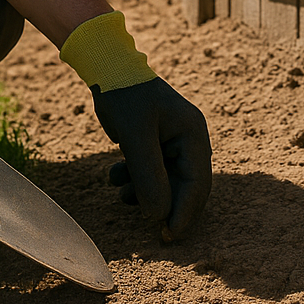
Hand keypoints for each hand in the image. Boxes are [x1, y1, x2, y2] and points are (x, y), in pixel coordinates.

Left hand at [91, 77, 211, 238]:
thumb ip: (149, 176)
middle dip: (166, 207)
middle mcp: (188, 139)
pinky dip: (136, 179)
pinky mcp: (155, 142)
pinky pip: (152, 171)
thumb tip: (158, 216)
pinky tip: (116, 176)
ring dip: (145, 193)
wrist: (107, 67)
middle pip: (185, 186)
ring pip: (166, 181)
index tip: (168, 236)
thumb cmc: (125, 96)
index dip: (184, 213)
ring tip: (122, 194)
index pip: (197, 184)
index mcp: (193, 135)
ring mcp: (172, 141)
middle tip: (152, 231)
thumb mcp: (136, 137)